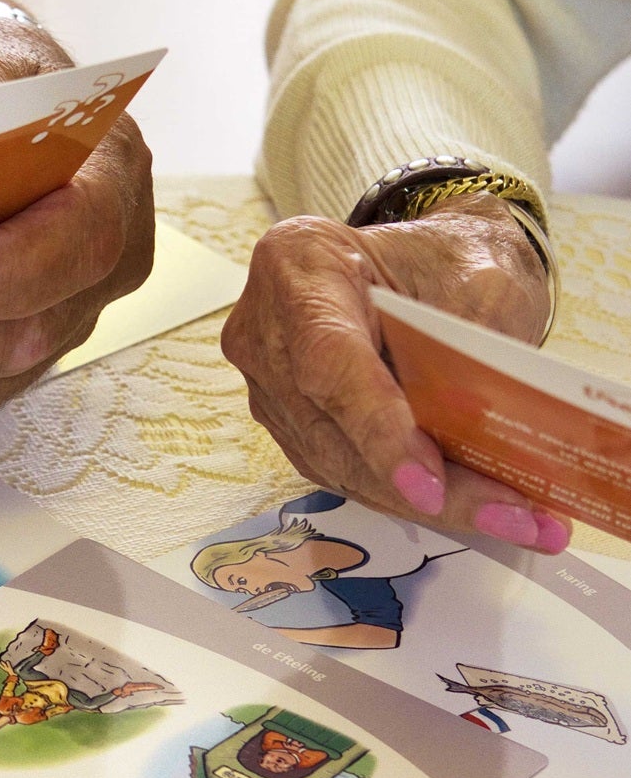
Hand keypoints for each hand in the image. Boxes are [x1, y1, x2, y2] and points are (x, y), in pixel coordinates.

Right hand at [221, 192, 565, 550]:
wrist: (427, 262)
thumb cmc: (448, 257)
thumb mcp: (479, 279)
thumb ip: (474, 351)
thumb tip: (488, 442)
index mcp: (298, 264)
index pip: (327, 360)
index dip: (376, 427)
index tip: (428, 483)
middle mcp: (265, 330)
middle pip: (330, 429)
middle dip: (421, 485)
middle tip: (511, 517)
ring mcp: (268, 382)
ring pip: (334, 464)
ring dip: (421, 502)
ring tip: (511, 520)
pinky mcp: (289, 422)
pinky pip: (341, 471)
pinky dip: (404, 494)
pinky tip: (468, 506)